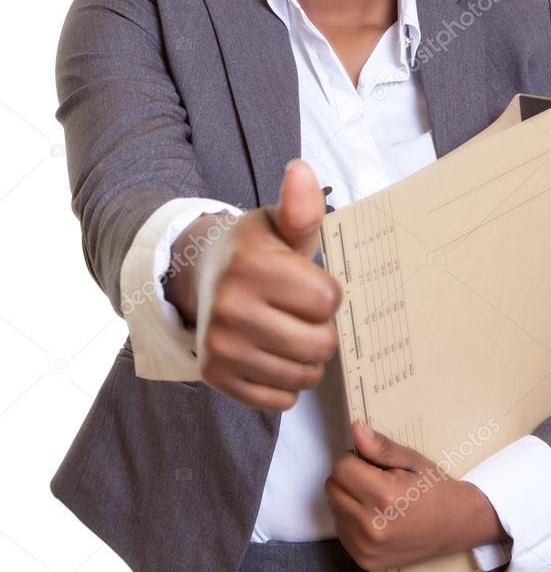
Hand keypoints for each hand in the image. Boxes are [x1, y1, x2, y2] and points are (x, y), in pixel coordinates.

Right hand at [197, 159, 342, 409]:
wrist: (201, 277)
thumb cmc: (255, 250)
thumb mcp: (278, 224)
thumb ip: (300, 207)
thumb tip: (301, 170)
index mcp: (252, 264)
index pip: (328, 300)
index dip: (327, 293)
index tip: (307, 283)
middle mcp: (231, 306)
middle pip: (320, 344)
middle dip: (320, 329)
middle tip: (299, 312)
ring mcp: (220, 346)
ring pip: (303, 376)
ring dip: (305, 358)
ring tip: (287, 332)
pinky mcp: (216, 376)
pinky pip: (280, 401)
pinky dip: (284, 383)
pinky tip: (271, 354)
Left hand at [325, 420, 508, 570]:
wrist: (457, 527)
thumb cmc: (435, 489)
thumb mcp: (412, 460)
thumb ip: (380, 447)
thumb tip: (355, 429)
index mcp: (384, 496)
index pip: (341, 467)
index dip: (355, 458)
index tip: (372, 463)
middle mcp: (371, 526)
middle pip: (333, 487)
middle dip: (349, 477)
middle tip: (375, 479)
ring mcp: (365, 547)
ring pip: (334, 507)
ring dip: (348, 497)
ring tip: (377, 498)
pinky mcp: (363, 560)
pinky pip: (340, 528)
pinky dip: (351, 517)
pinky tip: (374, 515)